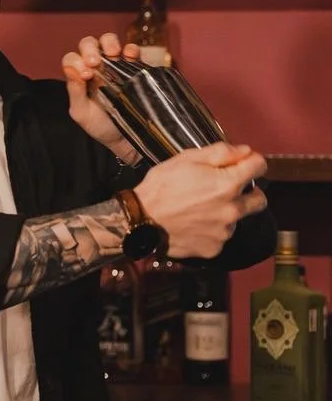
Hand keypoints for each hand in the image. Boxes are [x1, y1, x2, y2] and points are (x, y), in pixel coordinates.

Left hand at [62, 33, 141, 161]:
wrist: (125, 139)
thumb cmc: (100, 126)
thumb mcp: (82, 113)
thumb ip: (74, 91)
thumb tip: (70, 68)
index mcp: (80, 75)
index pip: (72, 59)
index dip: (76, 62)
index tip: (85, 76)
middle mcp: (96, 66)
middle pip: (89, 44)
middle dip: (90, 49)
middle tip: (95, 63)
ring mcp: (115, 64)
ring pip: (109, 41)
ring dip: (109, 42)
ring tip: (113, 54)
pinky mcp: (134, 67)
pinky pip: (133, 51)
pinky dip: (132, 49)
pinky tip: (130, 56)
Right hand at [133, 142, 267, 259]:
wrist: (141, 220)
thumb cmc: (161, 186)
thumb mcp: (186, 158)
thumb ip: (220, 152)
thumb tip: (245, 151)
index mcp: (227, 184)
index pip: (259, 167)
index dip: (251, 161)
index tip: (243, 162)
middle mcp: (232, 211)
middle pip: (259, 200)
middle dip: (249, 191)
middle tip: (227, 188)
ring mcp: (224, 232)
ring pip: (238, 219)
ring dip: (226, 212)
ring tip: (201, 208)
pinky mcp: (214, 248)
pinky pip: (221, 236)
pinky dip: (213, 229)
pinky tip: (194, 223)